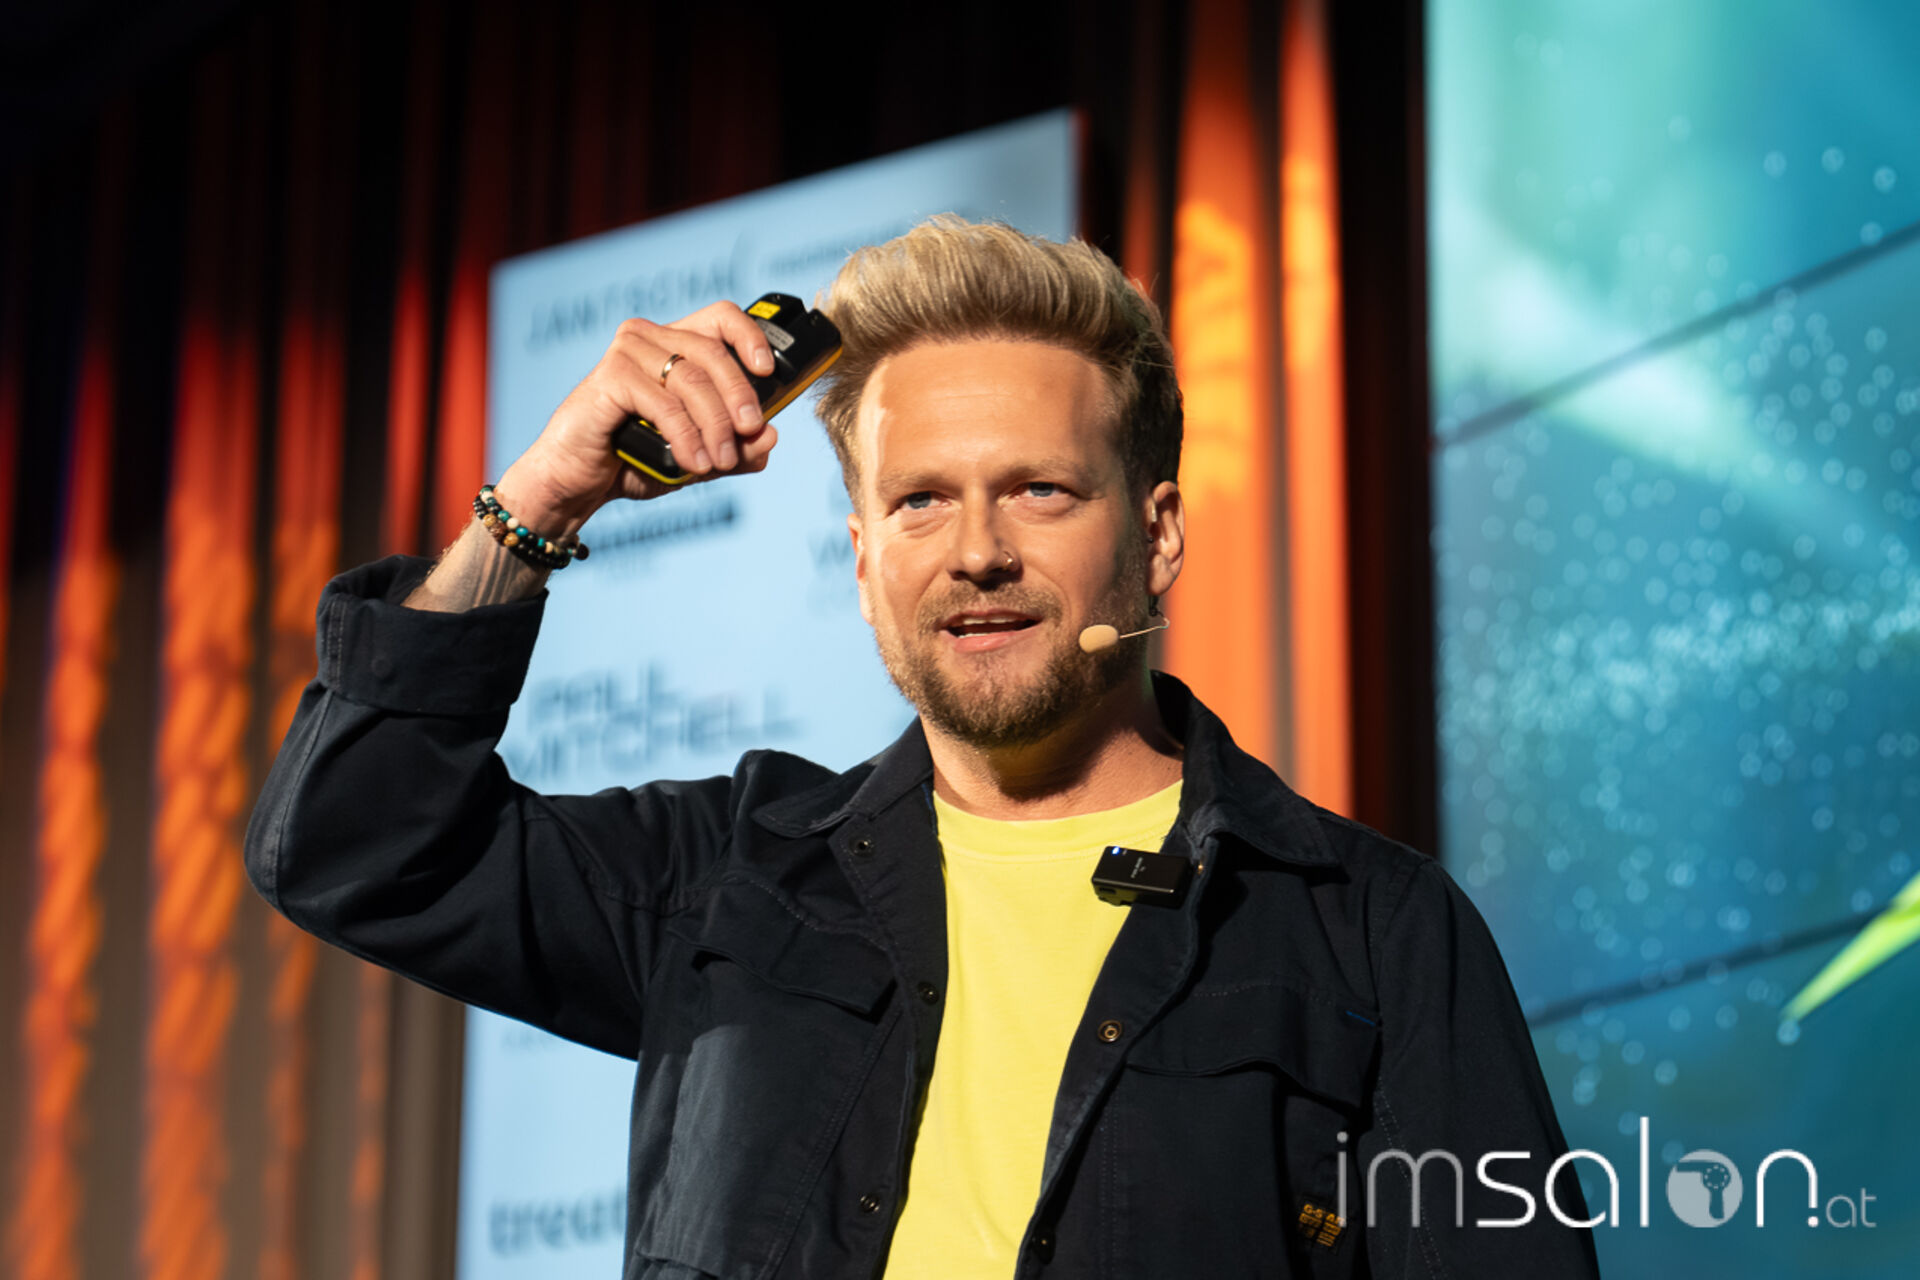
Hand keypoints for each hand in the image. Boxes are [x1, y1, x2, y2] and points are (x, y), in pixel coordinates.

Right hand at [499, 301, 781, 529]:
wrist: (576, 483)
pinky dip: (685, 436)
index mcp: (675, 345)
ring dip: (715, 425)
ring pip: (693, 380)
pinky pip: (664, 403)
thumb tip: (771, 438)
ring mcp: (628, 352)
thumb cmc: (631, 461)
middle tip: (751, 432)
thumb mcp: (697, 457)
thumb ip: (735, 450)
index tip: (769, 372)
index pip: (722, 318)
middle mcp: (651, 338)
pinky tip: (694, 463)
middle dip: (739, 397)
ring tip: (719, 462)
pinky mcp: (610, 375)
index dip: (751, 336)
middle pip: (714, 353)